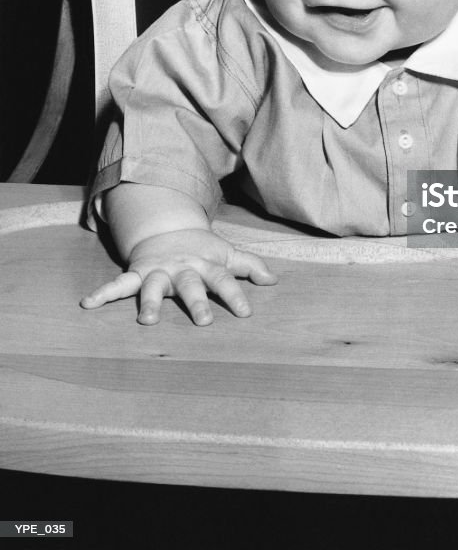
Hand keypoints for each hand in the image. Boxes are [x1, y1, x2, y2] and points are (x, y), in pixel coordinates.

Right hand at [80, 228, 276, 324]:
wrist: (168, 231)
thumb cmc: (202, 250)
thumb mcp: (226, 253)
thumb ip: (250, 266)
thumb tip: (274, 280)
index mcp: (206, 264)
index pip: (224, 279)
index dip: (236, 295)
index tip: (245, 313)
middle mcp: (182, 268)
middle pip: (190, 285)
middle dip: (196, 302)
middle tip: (204, 321)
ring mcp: (158, 270)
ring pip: (154, 287)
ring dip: (150, 302)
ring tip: (147, 321)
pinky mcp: (138, 272)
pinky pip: (119, 283)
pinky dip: (103, 293)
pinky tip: (88, 304)